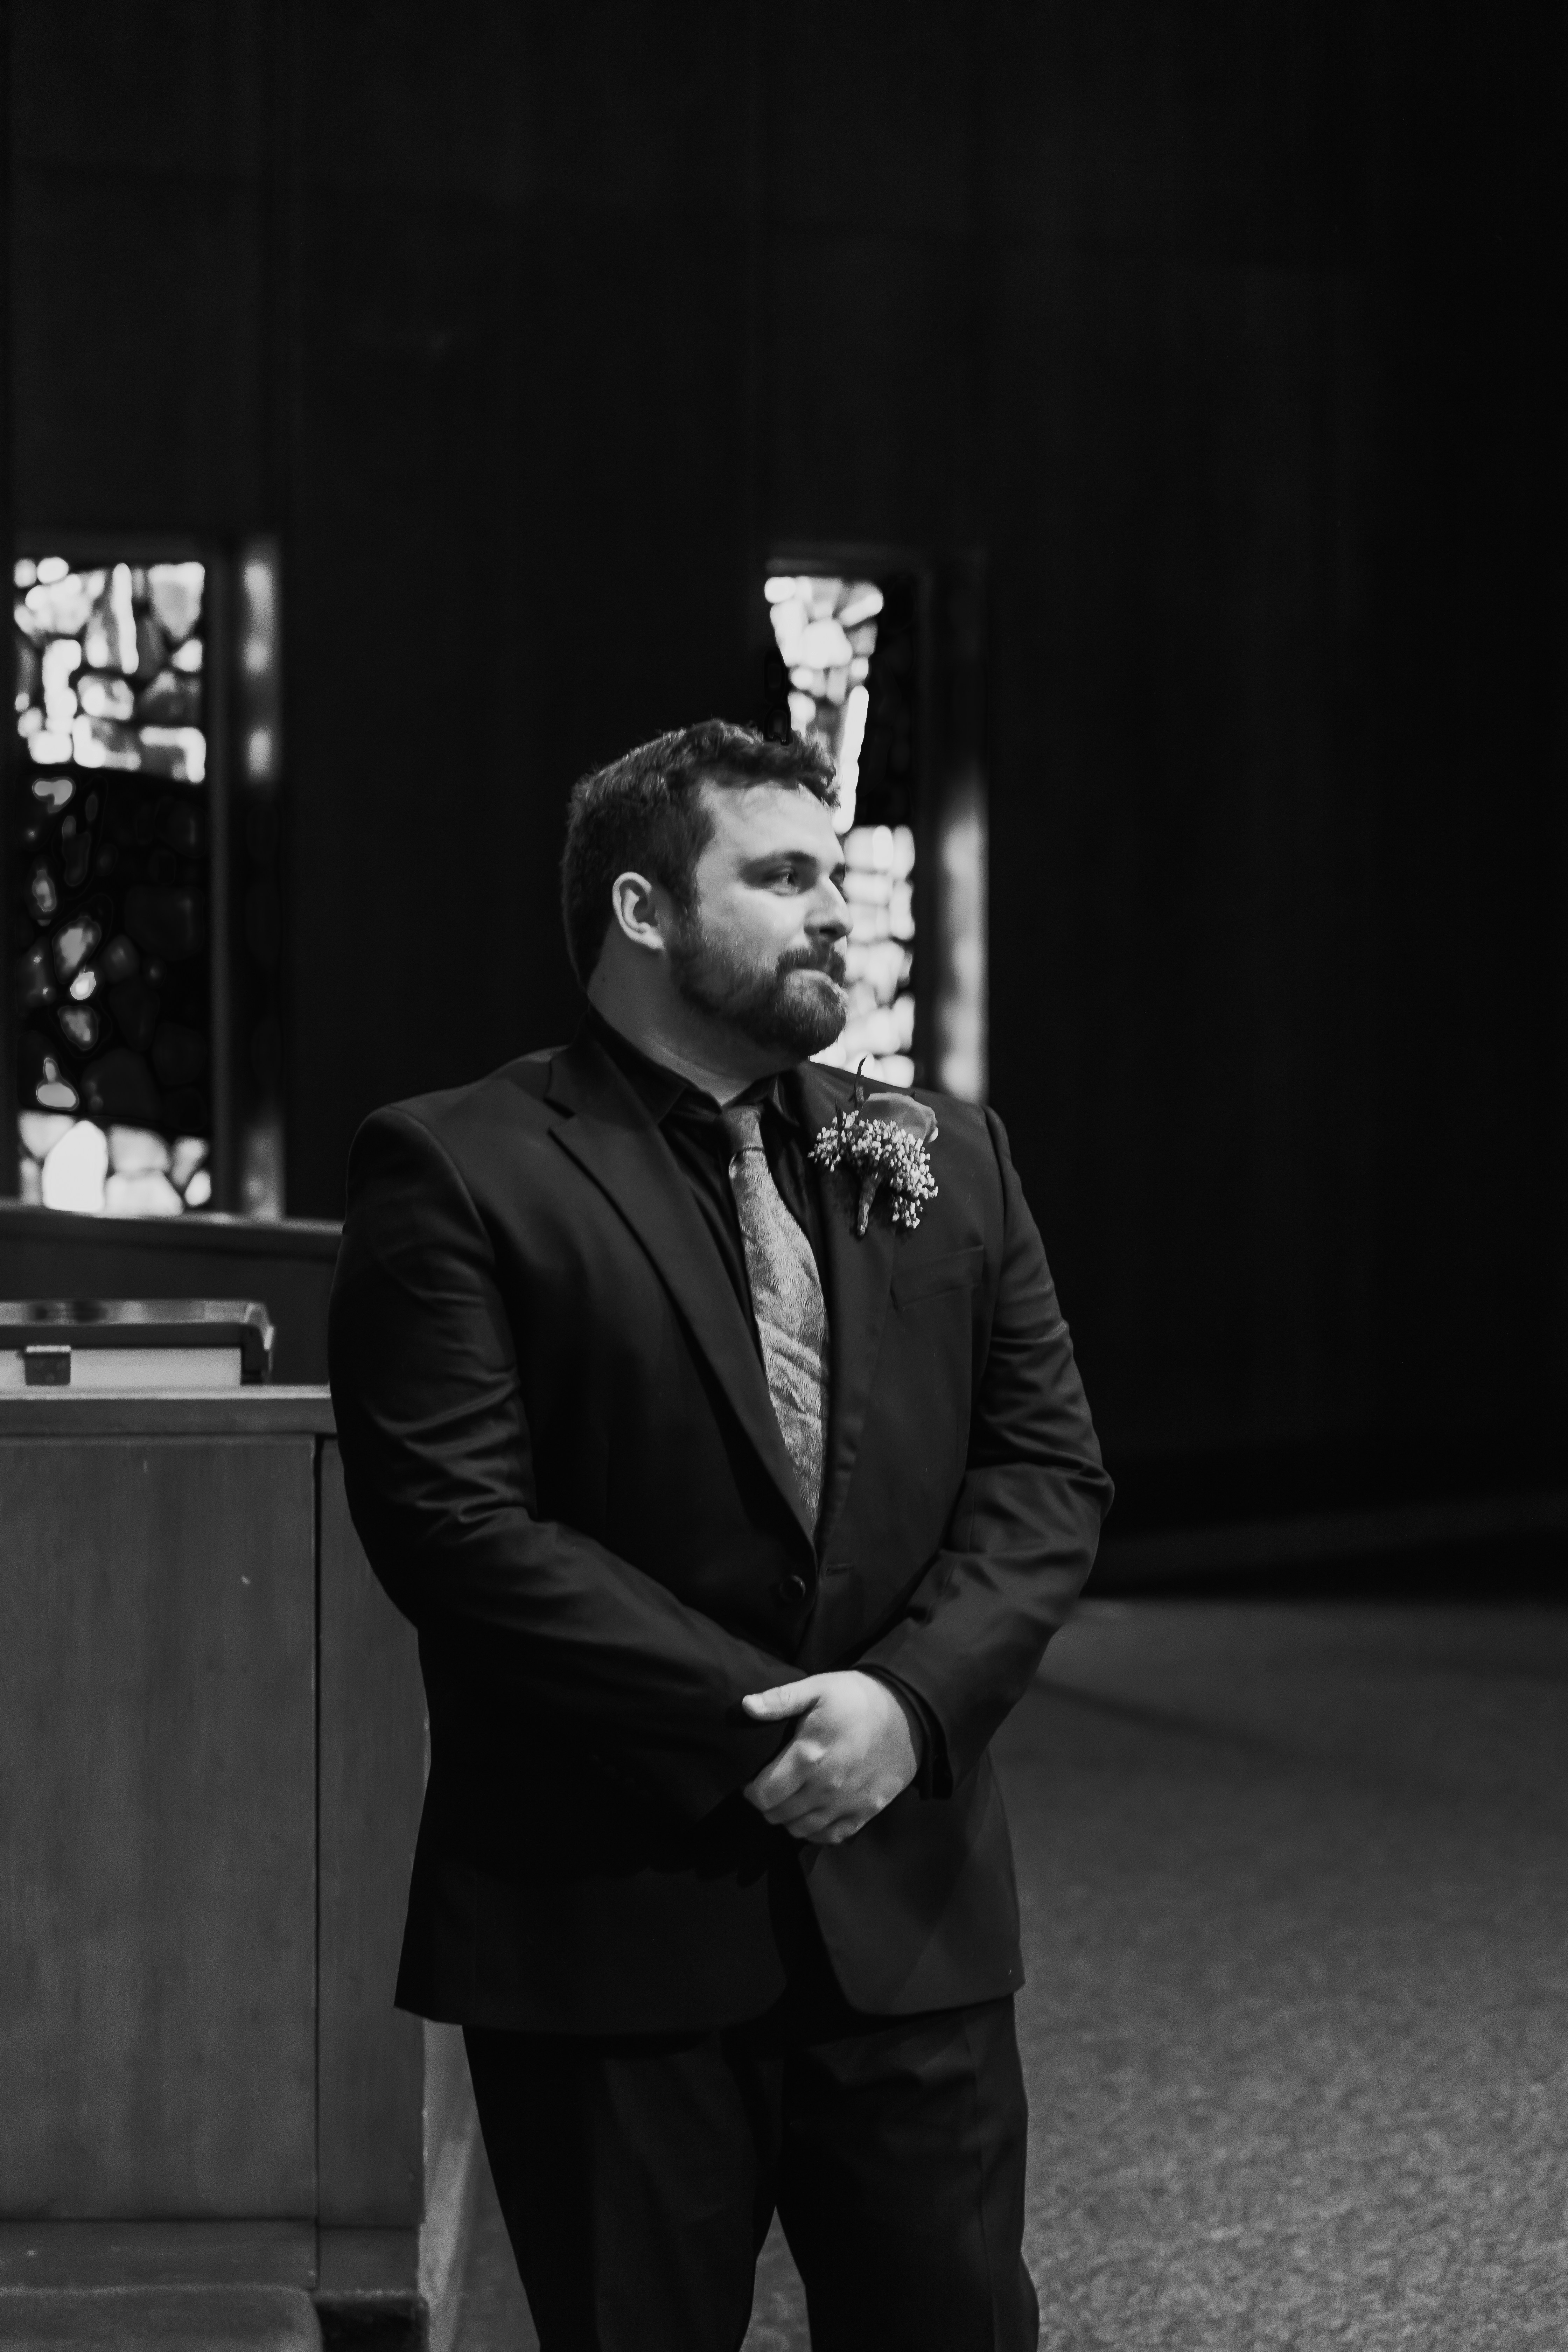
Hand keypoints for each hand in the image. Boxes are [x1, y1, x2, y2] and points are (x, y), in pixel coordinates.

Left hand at [741, 1671, 917, 1844]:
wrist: (908, 1712)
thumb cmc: (858, 1698)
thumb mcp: (818, 1688)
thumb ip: (780, 1700)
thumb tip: (746, 1706)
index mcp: (808, 1756)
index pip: (764, 1794)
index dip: (751, 1791)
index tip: (753, 1781)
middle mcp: (825, 1787)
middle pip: (779, 1815)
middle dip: (768, 1805)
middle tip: (770, 1789)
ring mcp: (847, 1803)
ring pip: (801, 1829)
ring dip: (789, 1819)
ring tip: (790, 1801)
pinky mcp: (867, 1810)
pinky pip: (831, 1836)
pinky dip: (816, 1832)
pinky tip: (813, 1815)